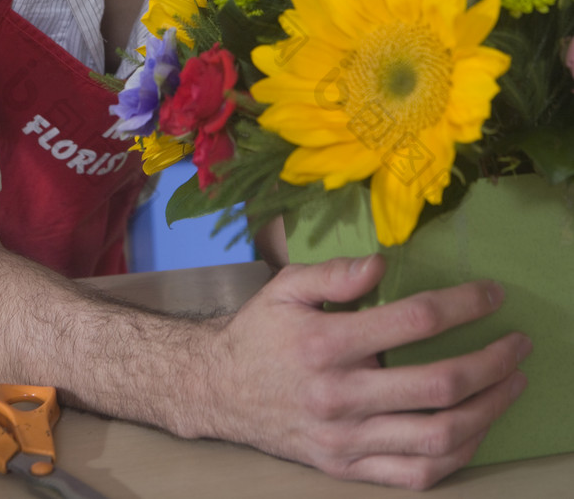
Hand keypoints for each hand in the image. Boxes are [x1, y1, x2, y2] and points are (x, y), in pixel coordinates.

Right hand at [207, 255, 530, 489]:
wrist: (219, 390)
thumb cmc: (260, 332)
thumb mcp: (286, 288)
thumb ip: (334, 274)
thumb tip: (381, 264)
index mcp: (325, 344)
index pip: (413, 321)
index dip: (463, 305)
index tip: (492, 294)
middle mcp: (339, 396)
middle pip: (438, 384)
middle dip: (491, 362)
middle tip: (517, 343)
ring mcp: (345, 439)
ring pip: (436, 436)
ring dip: (487, 410)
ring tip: (511, 384)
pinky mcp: (345, 468)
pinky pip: (414, 474)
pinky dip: (456, 456)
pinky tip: (475, 428)